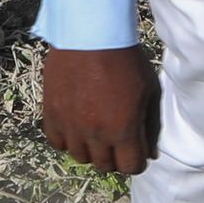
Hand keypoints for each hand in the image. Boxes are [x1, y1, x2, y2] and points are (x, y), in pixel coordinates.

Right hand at [40, 44, 158, 175]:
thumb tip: (150, 153)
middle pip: (105, 165)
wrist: (91, 35)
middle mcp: (96, 134)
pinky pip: (57, 142)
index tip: (135, 150)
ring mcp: (71, 126)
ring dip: (91, 149)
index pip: (131, 167)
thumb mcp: (150, 90)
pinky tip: (76, 125)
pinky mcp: (52, 114)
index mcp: (123, 129)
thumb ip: (151, 125)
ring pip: (80, 157)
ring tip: (96, 129)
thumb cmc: (126, 59)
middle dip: (115, 156)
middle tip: (117, 138)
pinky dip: (67, 138)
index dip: (136, 160)